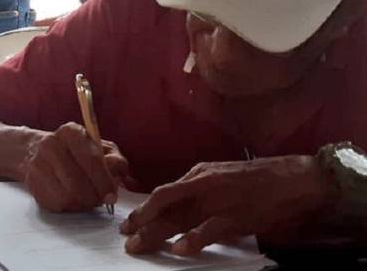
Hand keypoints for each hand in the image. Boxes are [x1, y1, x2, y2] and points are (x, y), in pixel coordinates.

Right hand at [23, 122, 130, 212]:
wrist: (39, 151)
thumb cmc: (78, 152)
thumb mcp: (101, 149)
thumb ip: (115, 160)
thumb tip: (115, 174)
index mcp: (71, 131)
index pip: (91, 159)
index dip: (104, 181)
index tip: (112, 195)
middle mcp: (51, 144)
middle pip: (78, 182)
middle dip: (94, 196)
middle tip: (101, 200)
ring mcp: (38, 163)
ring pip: (67, 196)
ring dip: (83, 203)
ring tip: (88, 199)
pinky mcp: (32, 182)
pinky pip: (56, 203)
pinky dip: (69, 207)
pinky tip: (73, 199)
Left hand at [120, 155, 333, 255]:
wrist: (296, 179)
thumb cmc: (258, 178)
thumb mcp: (221, 174)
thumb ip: (198, 187)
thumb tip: (176, 204)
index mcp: (199, 174)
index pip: (163, 193)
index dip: (144, 209)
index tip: (130, 222)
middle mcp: (204, 185)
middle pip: (165, 207)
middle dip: (143, 224)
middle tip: (126, 238)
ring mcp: (220, 201)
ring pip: (181, 218)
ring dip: (157, 234)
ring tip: (139, 246)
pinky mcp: (238, 217)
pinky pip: (211, 230)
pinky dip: (194, 239)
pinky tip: (179, 248)